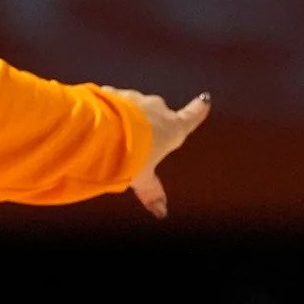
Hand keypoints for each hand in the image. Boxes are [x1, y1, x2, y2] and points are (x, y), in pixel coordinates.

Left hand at [101, 86, 210, 219]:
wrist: (103, 131)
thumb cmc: (131, 154)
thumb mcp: (142, 177)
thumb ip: (152, 192)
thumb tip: (162, 211)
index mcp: (171, 128)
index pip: (190, 118)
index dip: (197, 111)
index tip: (204, 101)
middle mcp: (156, 109)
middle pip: (158, 113)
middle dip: (149, 121)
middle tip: (137, 138)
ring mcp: (134, 98)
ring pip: (133, 104)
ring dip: (127, 115)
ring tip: (113, 132)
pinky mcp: (113, 92)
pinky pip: (113, 98)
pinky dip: (109, 107)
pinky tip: (98, 120)